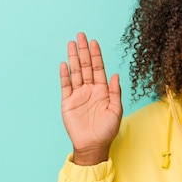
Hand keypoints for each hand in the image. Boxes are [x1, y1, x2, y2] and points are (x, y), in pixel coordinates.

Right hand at [60, 32, 122, 164]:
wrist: (93, 145)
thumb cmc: (107, 130)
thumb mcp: (116, 111)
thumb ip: (115, 92)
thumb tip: (116, 75)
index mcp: (103, 90)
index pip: (99, 68)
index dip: (96, 55)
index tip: (94, 42)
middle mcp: (90, 89)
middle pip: (86, 66)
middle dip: (84, 51)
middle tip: (81, 35)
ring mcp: (78, 95)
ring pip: (75, 72)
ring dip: (74, 58)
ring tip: (71, 44)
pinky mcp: (68, 102)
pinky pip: (66, 86)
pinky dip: (65, 75)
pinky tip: (65, 64)